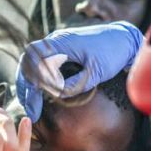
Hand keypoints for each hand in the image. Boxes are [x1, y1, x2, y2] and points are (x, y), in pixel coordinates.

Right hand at [15, 21, 143, 120]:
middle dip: (26, 87)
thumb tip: (56, 94)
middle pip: (27, 63)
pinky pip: (42, 62)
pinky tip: (40, 93)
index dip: (30, 86)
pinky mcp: (61, 48)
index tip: (35, 107)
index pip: (33, 62)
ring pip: (32, 63)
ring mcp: (57, 43)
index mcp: (61, 43)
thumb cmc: (112, 54)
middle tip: (31, 110)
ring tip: (32, 104)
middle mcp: (55, 40)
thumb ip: (76, 84)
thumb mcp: (96, 72)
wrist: (124, 39)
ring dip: (29, 83)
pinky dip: (37, 77)